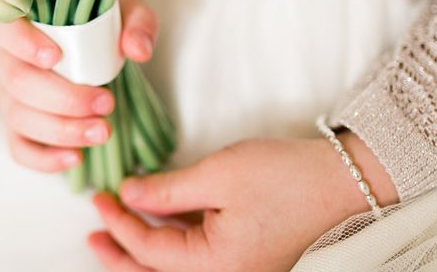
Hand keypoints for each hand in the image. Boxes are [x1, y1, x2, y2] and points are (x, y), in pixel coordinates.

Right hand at [0, 0, 157, 171]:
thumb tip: (139, 51)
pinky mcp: (18, 122)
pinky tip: (76, 157)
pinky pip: (20, 147)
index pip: (3, 25)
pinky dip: (44, 158)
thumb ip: (136, 23)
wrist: (94, 37)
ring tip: (102, 131)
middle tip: (106, 103)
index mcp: (21, 17)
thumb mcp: (126, 11)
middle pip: (17, 81)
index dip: (21, 42)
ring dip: (61, 130)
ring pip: (19, 117)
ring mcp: (7, 92)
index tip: (55, 56)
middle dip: (63, 98)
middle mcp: (5, 55)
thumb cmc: (102, 20)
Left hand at [88, 133, 398, 271]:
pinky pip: (200, 256)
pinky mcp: (249, 257)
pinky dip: (175, 240)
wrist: (343, 180)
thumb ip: (169, 189)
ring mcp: (239, 271)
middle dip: (121, 253)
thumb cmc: (287, 177)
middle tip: (93, 232)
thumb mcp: (220, 174)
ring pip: (177, 267)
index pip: (149, 249)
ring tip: (118, 229)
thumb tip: (131, 194)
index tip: (100, 197)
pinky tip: (163, 219)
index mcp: (215, 267)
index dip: (119, 223)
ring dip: (145, 249)